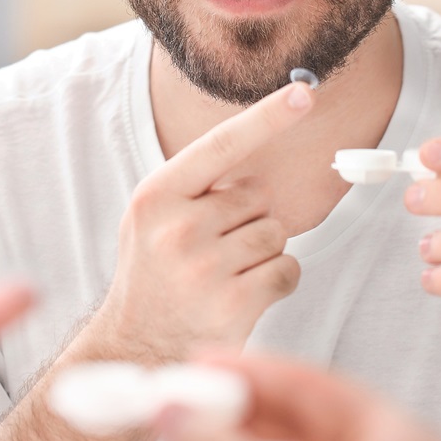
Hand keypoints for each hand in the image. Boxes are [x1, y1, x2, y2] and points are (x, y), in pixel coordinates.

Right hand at [95, 81, 314, 361]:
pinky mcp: (233, 305)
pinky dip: (277, 281)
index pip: (223, 143)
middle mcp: (178, 227)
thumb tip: (261, 142)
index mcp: (157, 195)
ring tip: (223, 276)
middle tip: (214, 252)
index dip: (269, 115)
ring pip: (277, 233)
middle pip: (258, 197)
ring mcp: (205, 268)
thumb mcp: (154, 218)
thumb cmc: (154, 275)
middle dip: (248, 220)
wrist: (135, 349)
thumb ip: (197, 186)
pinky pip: (288, 270)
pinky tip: (243, 296)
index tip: (305, 92)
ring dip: (262, 253)